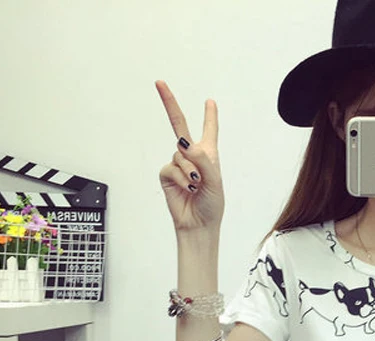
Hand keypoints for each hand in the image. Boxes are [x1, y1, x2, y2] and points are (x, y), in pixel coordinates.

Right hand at [156, 80, 223, 232]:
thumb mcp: (214, 181)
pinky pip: (171, 168)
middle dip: (169, 103)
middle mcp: (192, 156)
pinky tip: (188, 190)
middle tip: (160, 83)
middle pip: (178, 125)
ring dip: (190, 172)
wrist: (198, 223)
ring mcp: (178, 164)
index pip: (209, 131)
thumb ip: (203, 160)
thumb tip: (185, 144)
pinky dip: (181, 179)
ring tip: (197, 186)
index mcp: (208, 155)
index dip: (210, 116)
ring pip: (180, 155)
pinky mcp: (167, 174)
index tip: (210, 101)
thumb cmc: (211, 204)